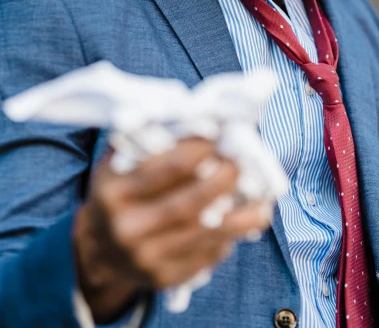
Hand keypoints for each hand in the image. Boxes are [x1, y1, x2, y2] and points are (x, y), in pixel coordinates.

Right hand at [73, 137, 271, 322]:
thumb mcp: (119, 159)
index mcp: (115, 192)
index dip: (199, 150)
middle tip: (241, 162)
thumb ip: (150, 136)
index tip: (220, 135)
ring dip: (239, 215)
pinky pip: (205, 257)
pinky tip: (245, 220)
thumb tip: (199, 118)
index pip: (165, 170)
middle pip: (187, 205)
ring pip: (203, 235)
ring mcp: (146, 258)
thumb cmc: (119, 189)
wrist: (98, 247)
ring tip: (262, 197)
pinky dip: (229, 236)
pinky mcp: (164, 279)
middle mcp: (128, 229)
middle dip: (222, 180)